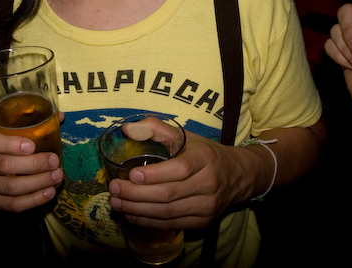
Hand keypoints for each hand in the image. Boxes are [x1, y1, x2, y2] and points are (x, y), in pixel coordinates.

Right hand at [0, 121, 62, 211]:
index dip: (10, 144)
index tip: (32, 145)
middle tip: (54, 160)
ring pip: (11, 187)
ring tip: (56, 176)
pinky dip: (33, 200)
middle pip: (4, 165)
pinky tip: (49, 192)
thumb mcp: (4, 127)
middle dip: (33, 164)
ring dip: (37, 182)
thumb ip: (28, 121)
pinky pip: (13, 205)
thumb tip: (60, 116)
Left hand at [107, 132, 246, 230]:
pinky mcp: (202, 221)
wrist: (237, 175)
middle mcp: (208, 184)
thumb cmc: (205, 153)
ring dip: (138, 210)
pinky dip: (149, 221)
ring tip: (117, 203)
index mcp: (205, 159)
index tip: (131, 175)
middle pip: (169, 194)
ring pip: (168, 212)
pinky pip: (172, 224)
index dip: (154, 174)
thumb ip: (157, 129)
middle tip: (114, 189)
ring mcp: (207, 206)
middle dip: (136, 194)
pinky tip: (132, 214)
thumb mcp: (186, 136)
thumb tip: (127, 127)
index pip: (179, 169)